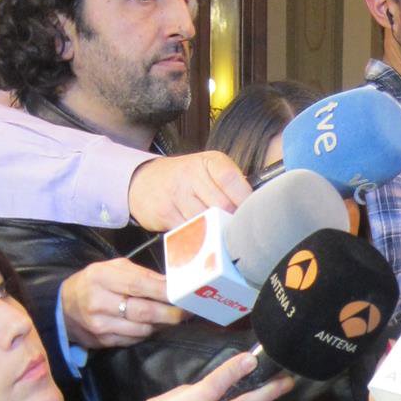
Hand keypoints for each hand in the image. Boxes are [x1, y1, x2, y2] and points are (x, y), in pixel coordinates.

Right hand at [60, 258, 184, 348]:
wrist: (62, 307)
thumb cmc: (94, 283)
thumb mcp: (113, 268)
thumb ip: (141, 274)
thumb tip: (171, 284)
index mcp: (102, 278)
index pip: (140, 285)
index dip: (166, 292)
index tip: (185, 294)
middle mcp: (99, 302)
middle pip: (144, 312)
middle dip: (170, 313)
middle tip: (188, 311)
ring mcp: (100, 325)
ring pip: (142, 329)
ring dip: (161, 324)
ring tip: (172, 317)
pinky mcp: (103, 342)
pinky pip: (134, 340)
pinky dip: (147, 333)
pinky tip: (153, 325)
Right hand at [127, 150, 251, 230]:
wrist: (143, 180)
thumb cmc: (186, 179)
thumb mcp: (208, 171)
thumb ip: (231, 186)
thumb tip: (257, 210)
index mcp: (210, 161)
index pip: (233, 181)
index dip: (245, 203)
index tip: (252, 216)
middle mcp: (191, 173)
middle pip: (222, 206)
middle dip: (233, 222)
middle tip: (239, 233)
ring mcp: (176, 193)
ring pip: (206, 221)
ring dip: (216, 232)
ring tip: (222, 237)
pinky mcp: (164, 212)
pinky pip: (188, 232)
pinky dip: (198, 239)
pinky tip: (202, 238)